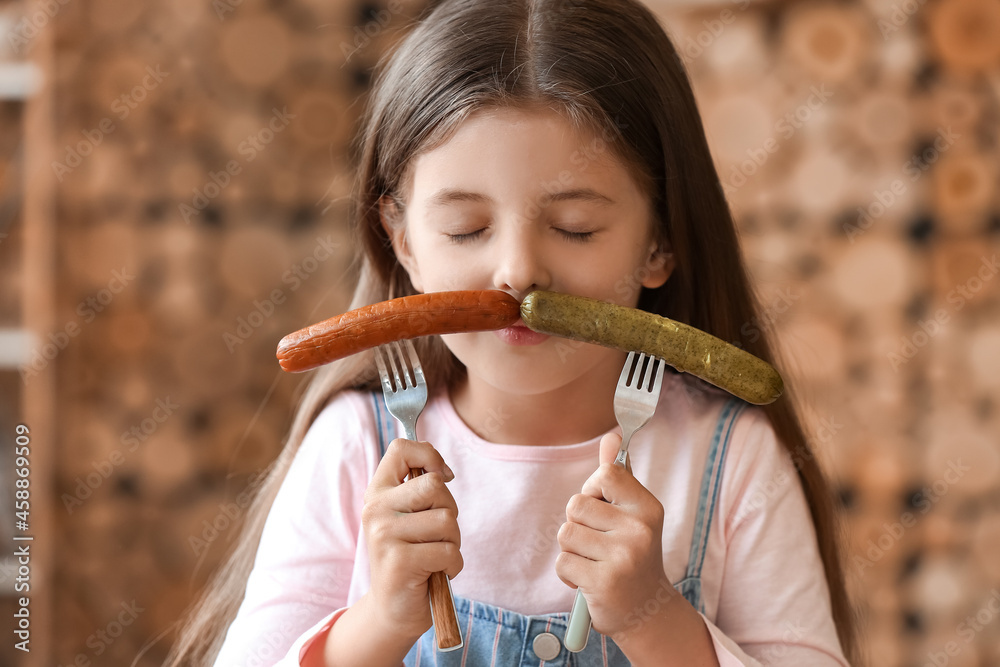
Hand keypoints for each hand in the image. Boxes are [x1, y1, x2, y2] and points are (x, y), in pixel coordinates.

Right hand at [361, 438, 462, 641]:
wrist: (394, 609)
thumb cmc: (411, 556)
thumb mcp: (409, 516)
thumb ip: (419, 488)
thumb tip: (443, 469)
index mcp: (377, 492)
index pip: (401, 448)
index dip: (429, 456)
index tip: (441, 476)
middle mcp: (375, 509)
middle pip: (434, 485)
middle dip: (449, 510)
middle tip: (437, 533)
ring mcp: (384, 535)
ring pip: (447, 520)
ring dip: (453, 542)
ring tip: (434, 555)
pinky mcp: (399, 562)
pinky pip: (448, 551)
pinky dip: (452, 565)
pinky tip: (435, 573)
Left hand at [556, 432, 674, 639]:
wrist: (646, 611)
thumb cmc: (632, 555)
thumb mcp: (631, 513)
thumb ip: (618, 476)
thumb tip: (611, 436)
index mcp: (648, 508)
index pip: (606, 474)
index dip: (594, 490)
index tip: (605, 510)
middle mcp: (639, 530)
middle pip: (576, 505)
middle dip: (578, 524)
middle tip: (600, 544)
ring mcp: (623, 557)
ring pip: (566, 534)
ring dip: (573, 551)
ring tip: (595, 562)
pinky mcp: (604, 582)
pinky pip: (562, 562)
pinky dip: (569, 574)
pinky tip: (590, 581)